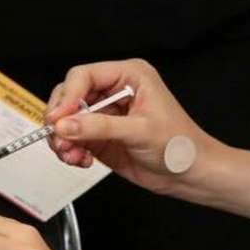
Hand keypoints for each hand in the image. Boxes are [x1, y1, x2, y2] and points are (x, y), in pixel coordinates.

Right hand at [45, 59, 221, 195]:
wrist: (190, 174)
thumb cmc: (180, 145)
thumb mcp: (140, 132)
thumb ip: (100, 127)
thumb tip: (65, 125)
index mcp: (129, 75)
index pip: (84, 76)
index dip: (68, 96)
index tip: (58, 118)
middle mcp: (114, 91)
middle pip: (70, 95)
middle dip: (61, 119)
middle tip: (59, 138)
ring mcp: (105, 114)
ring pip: (67, 119)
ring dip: (62, 138)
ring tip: (71, 154)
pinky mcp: (99, 136)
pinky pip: (72, 138)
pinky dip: (69, 150)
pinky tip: (80, 160)